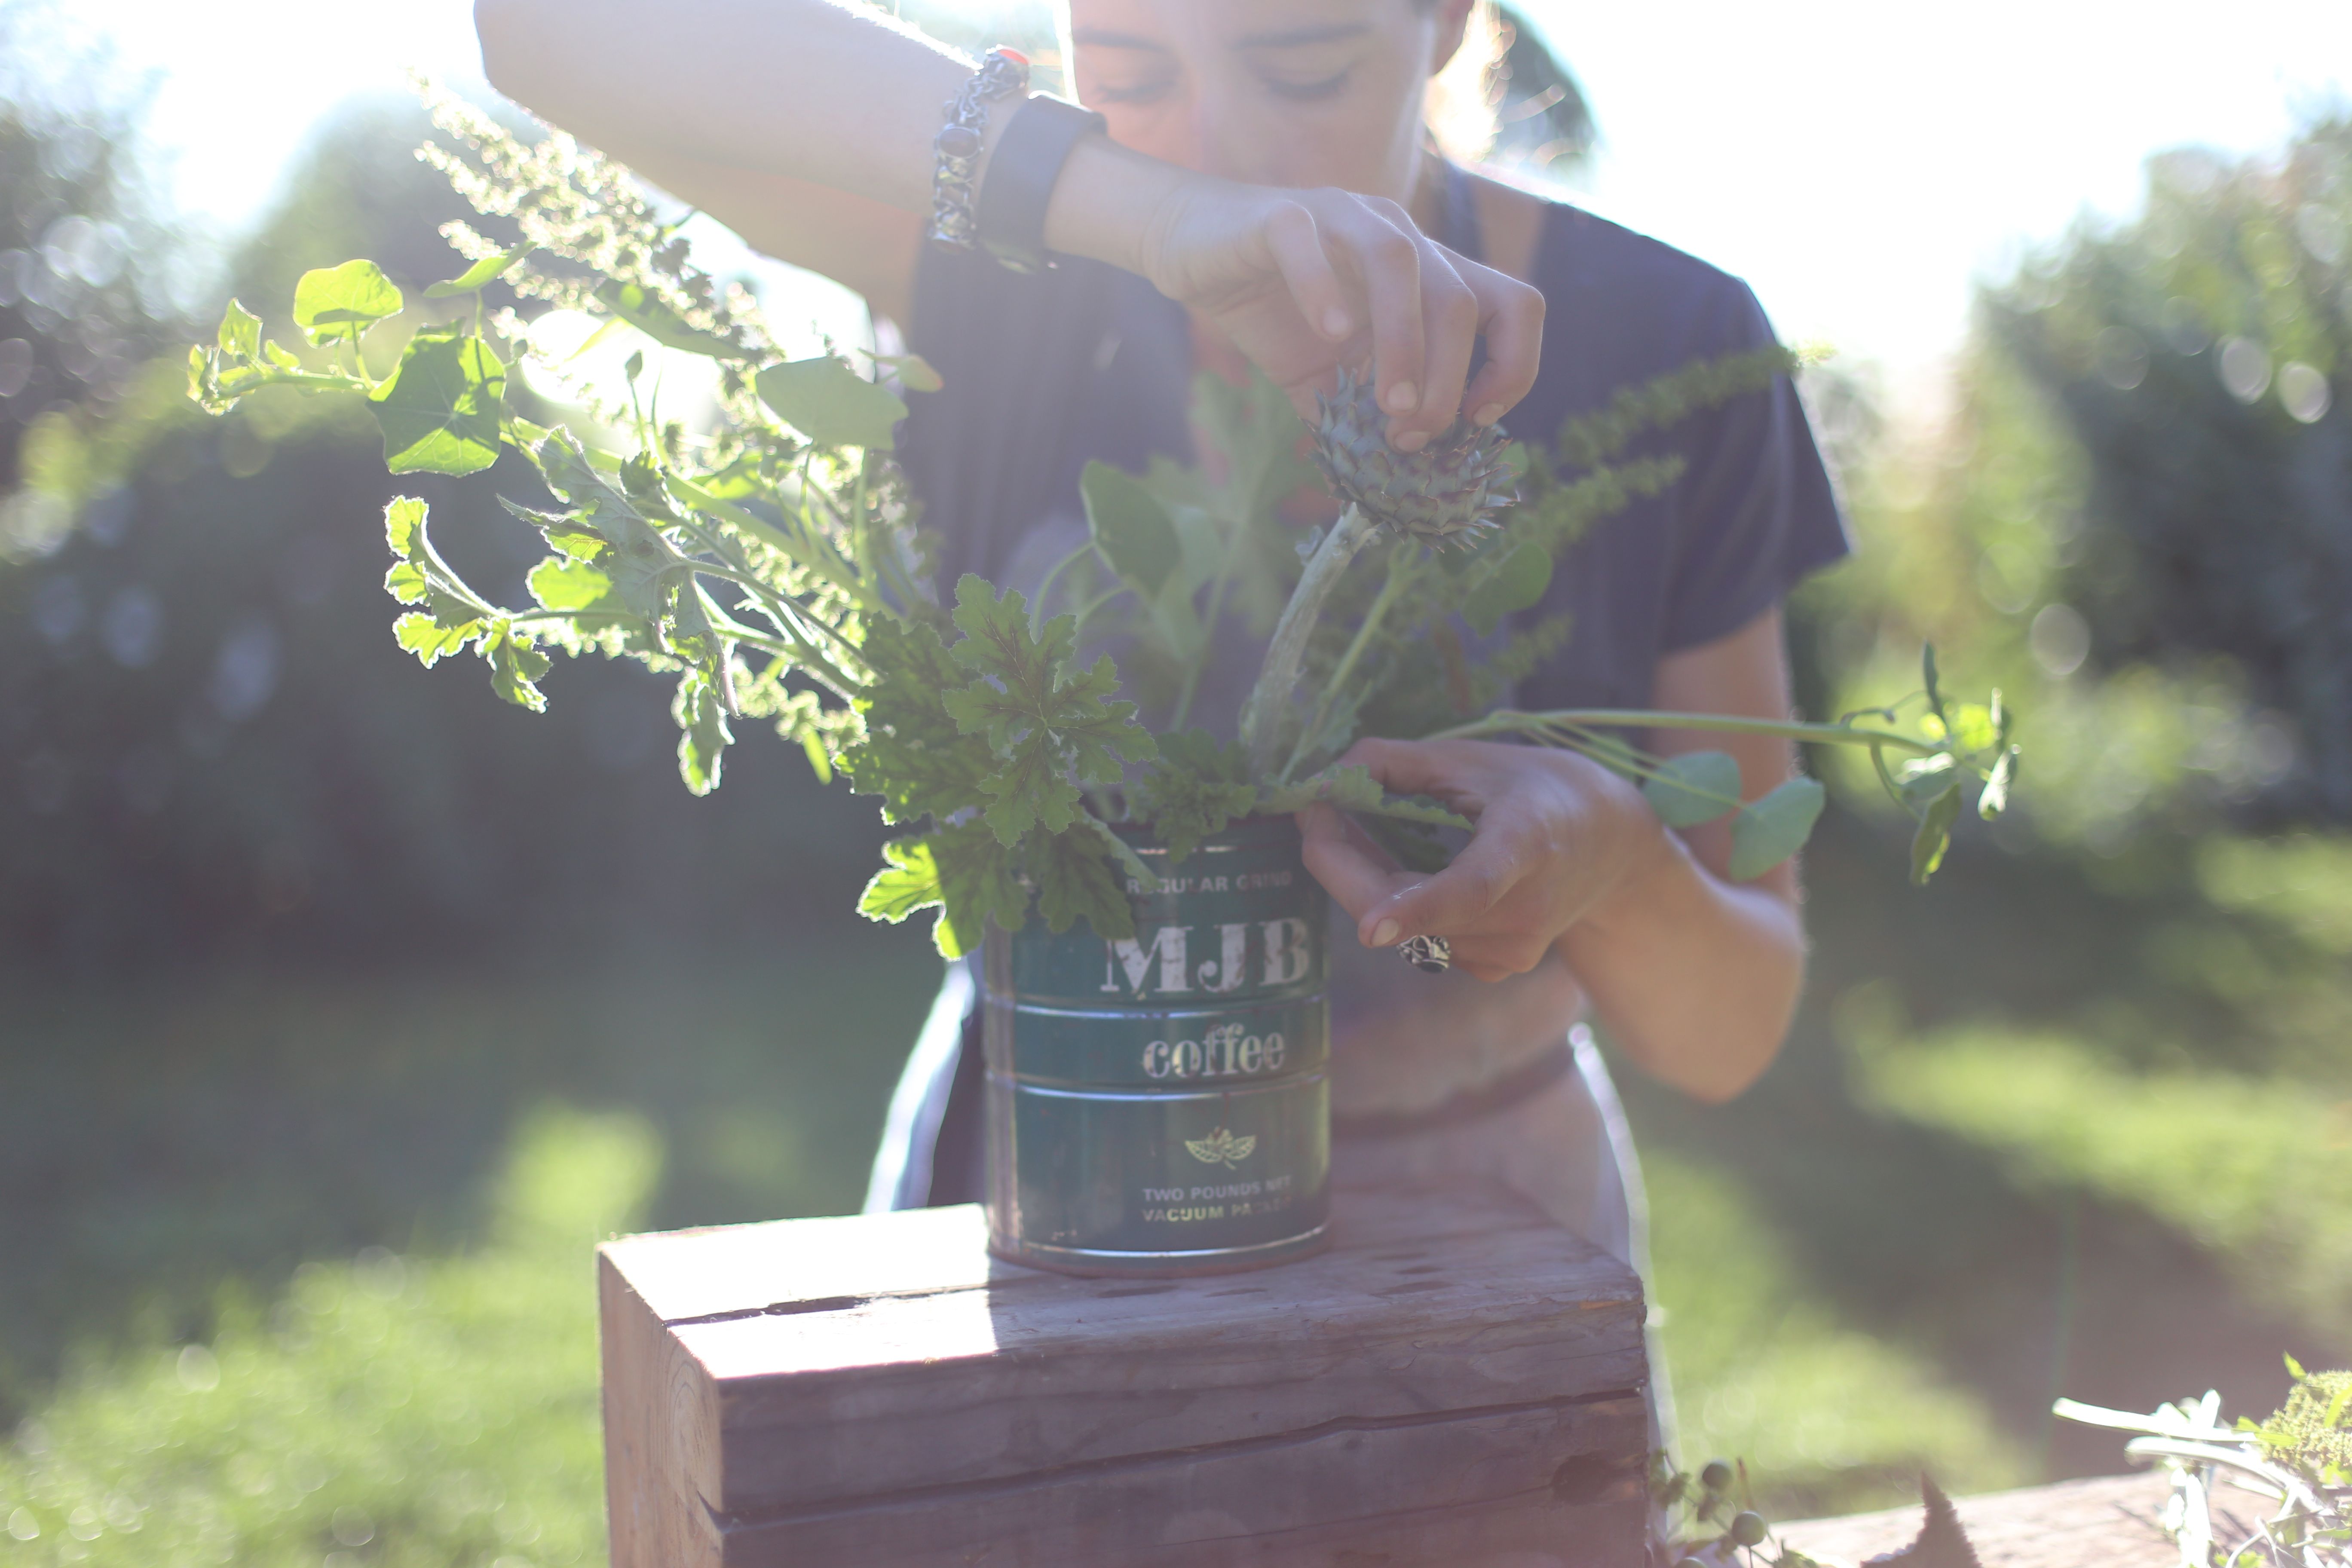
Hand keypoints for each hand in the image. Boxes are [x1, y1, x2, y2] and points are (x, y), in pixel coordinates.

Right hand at [1128, 172, 1542, 449]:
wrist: (1193, 249)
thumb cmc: (1271, 307)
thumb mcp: (1325, 375)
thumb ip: (1360, 413)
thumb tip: (1389, 481)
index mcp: (1425, 273)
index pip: (1511, 306)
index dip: (1512, 366)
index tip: (1475, 421)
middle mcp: (1399, 237)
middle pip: (1460, 300)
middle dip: (1447, 380)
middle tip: (1410, 434)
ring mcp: (1343, 218)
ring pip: (1399, 265)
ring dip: (1403, 344)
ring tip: (1386, 406)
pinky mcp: (1282, 216)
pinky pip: (1310, 245)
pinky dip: (1324, 291)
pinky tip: (1329, 336)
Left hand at [1297, 738, 1669, 981]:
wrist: (1606, 843)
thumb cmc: (1530, 788)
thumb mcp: (1466, 757)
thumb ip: (1389, 762)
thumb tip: (1321, 782)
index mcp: (1526, 846)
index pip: (1473, 887)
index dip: (1419, 908)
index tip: (1370, 928)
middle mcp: (1525, 910)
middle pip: (1413, 913)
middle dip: (1344, 867)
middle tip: (1317, 814)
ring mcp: (1514, 948)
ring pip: (1407, 930)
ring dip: (1368, 884)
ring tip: (1371, 831)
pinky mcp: (1500, 967)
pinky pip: (1423, 941)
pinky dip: (1400, 907)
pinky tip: (1413, 870)